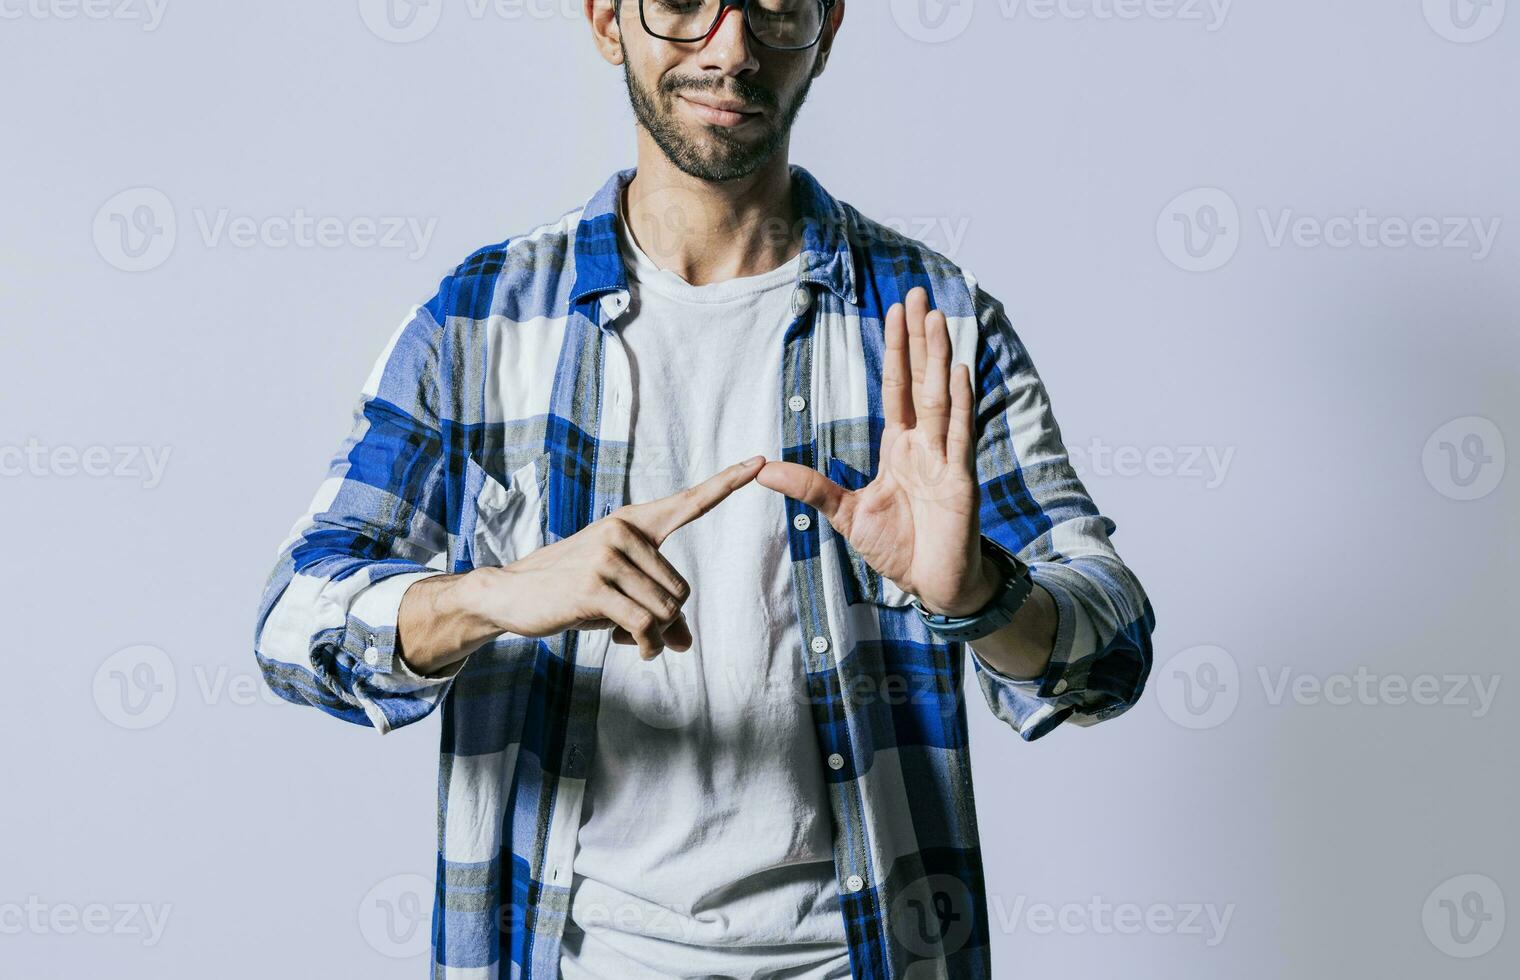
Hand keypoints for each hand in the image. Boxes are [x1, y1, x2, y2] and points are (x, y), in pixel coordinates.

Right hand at [483, 456, 765, 659]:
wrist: (512, 594)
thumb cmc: (572, 592)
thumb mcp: (620, 596)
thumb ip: (658, 614)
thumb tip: (683, 642)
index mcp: (634, 524)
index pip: (690, 501)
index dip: (728, 482)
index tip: (762, 460)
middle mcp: (623, 531)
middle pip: (681, 591)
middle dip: (663, 619)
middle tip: (632, 624)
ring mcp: (608, 557)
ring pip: (666, 611)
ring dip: (652, 636)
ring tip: (623, 631)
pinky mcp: (594, 586)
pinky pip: (645, 625)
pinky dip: (645, 645)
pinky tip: (631, 645)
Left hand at [756, 287, 998, 616]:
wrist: (933, 585)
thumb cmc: (898, 548)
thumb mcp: (845, 514)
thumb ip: (810, 488)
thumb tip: (762, 469)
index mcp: (901, 448)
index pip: (898, 388)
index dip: (897, 350)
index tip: (895, 312)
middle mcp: (925, 445)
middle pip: (922, 380)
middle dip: (919, 339)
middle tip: (917, 295)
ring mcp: (946, 459)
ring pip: (941, 398)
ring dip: (939, 358)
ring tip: (936, 319)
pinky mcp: (960, 481)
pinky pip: (959, 436)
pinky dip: (960, 405)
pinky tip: (959, 371)